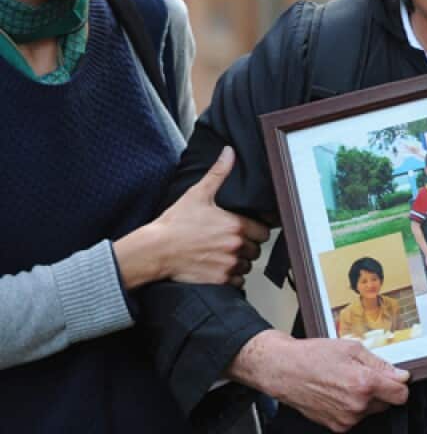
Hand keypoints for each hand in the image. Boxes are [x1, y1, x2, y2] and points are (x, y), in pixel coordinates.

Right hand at [117, 147, 270, 287]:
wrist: (155, 250)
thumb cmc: (175, 223)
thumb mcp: (198, 194)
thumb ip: (218, 173)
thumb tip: (229, 152)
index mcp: (236, 225)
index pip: (264, 231)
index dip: (256, 230)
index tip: (247, 229)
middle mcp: (236, 246)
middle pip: (256, 249)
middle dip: (247, 246)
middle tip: (232, 241)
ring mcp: (228, 264)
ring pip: (247, 266)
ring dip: (240, 261)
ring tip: (224, 254)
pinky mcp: (220, 279)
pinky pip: (238, 282)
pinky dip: (232, 277)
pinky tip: (219, 267)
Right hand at [229, 330, 410, 431]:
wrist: (284, 371)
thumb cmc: (313, 356)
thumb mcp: (351, 349)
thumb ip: (380, 364)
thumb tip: (400, 375)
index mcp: (364, 384)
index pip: (401, 394)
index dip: (400, 383)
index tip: (395, 377)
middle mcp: (357, 405)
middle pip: (387, 402)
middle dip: (381, 389)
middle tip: (362, 374)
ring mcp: (346, 418)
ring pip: (371, 410)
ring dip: (366, 399)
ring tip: (346, 382)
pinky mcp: (337, 426)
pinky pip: (356, 417)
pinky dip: (352, 407)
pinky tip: (338, 392)